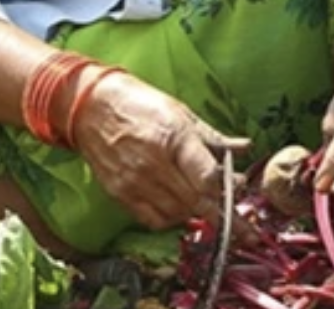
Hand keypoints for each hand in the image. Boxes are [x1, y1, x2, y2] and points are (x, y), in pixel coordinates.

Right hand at [70, 72, 249, 229]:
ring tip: (206, 205)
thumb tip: (244, 148)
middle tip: (244, 230)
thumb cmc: (137, 103)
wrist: (88, 107)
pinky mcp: (120, 193)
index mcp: (172, 137)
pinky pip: (154, 220)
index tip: (241, 199)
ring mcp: (135, 181)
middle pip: (197, 202)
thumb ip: (212, 137)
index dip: (229, 193)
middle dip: (224, 217)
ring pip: (178, 214)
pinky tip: (179, 208)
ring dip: (198, 214)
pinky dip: (172, 219)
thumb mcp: (179, 113)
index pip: (207, 178)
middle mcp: (153, 163)